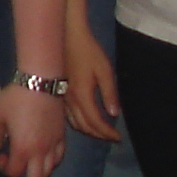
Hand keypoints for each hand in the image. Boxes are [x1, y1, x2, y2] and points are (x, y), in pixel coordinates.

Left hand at [0, 84, 66, 176]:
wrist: (41, 81)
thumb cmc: (16, 98)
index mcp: (23, 148)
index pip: (14, 172)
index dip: (3, 169)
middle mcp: (40, 151)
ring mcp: (53, 144)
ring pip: (49, 171)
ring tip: (29, 176)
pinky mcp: (62, 136)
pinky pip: (59, 157)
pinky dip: (51, 163)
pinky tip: (45, 161)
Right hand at [62, 19, 121, 141]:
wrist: (65, 37)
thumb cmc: (88, 51)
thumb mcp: (104, 70)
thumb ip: (109, 93)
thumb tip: (114, 113)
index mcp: (82, 95)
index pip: (96, 122)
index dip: (107, 133)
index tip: (118, 138)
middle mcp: (69, 100)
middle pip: (84, 126)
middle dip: (99, 135)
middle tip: (111, 137)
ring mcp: (61, 98)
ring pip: (74, 123)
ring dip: (88, 131)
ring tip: (100, 131)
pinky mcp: (57, 94)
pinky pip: (67, 116)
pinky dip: (78, 123)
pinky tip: (85, 120)